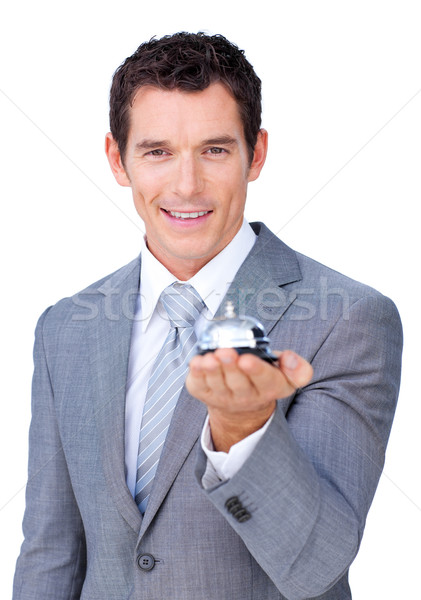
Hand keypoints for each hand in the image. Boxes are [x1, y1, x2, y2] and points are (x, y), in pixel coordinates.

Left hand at [186, 348, 312, 451]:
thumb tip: (290, 358)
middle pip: (238, 382)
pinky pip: (199, 385)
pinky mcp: (204, 393)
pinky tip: (197, 363)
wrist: (242, 405)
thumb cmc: (261, 380)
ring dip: (212, 370)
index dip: (256, 370)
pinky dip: (196, 374)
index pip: (265, 380)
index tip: (248, 360)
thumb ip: (297, 368)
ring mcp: (223, 397)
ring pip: (217, 383)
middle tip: (226, 352)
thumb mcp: (285, 375)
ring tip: (210, 358)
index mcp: (269, 388)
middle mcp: (246, 396)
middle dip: (231, 366)